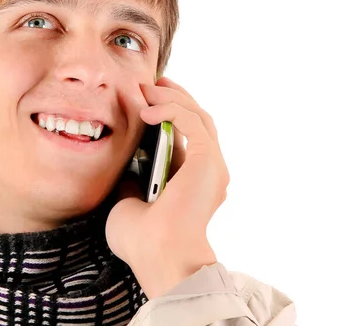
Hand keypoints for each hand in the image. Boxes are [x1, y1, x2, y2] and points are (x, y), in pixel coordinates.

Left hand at [105, 77, 229, 298]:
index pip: (188, 134)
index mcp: (192, 180)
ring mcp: (212, 166)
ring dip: (172, 97)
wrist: (156, 255)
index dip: (170, 111)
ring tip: (147, 88)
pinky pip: (192, 121)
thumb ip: (133, 178)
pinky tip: (148, 110)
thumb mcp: (129, 200)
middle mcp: (208, 171)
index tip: (148, 98)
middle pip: (197, 119)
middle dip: (173, 96)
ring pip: (198, 115)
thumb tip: (126, 160)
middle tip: (151, 83)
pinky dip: (171, 109)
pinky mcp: (209, 160)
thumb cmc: (141, 239)